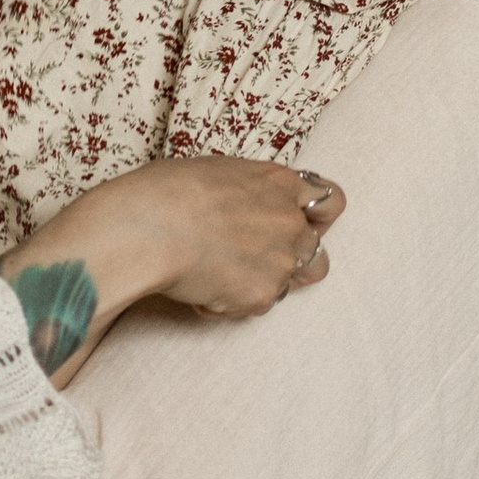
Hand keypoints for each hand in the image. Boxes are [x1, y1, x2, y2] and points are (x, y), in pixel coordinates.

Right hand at [2, 154, 342, 384]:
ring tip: (220, 273)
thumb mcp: (216, 172)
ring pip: (287, 284)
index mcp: (279, 183)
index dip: (318, 217)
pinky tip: (200, 287)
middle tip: (250, 259)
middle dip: (288, 259)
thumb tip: (245, 203)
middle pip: (316, 252)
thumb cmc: (165, 191)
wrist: (147, 227)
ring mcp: (281, 262)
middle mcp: (290, 222)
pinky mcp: (262, 296)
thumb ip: (247, 190)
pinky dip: (231, 302)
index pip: (330, 201)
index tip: (301, 224)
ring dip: (262, 282)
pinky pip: (254, 306)